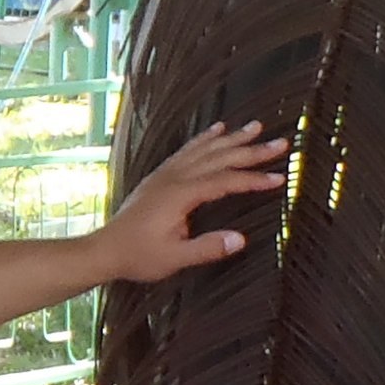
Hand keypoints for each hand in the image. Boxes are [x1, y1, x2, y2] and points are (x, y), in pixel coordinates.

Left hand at [97, 119, 288, 285]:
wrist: (104, 250)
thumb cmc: (137, 256)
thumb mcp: (174, 258)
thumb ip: (207, 248)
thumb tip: (241, 239)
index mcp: (180, 195)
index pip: (226, 182)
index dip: (254, 180)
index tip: (279, 179)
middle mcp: (174, 178)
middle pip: (219, 158)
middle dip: (251, 150)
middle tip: (280, 142)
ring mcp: (165, 175)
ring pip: (204, 149)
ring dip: (231, 138)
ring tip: (255, 126)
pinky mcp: (159, 177)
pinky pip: (187, 151)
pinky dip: (204, 139)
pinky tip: (216, 130)